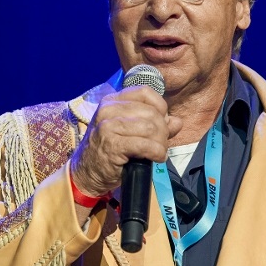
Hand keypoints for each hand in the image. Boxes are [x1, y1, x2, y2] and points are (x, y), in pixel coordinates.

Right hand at [69, 85, 180, 201]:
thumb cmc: (110, 151)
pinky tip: (156, 158)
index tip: (160, 124)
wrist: (87, 173)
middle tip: (159, 144)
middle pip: (151, 112)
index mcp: (112, 101)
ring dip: (161, 143)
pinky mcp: (112, 144)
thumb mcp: (130, 132)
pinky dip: (157, 153)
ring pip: (151, 128)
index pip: (145, 92)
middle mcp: (108, 109)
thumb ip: (155, 125)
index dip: (160, 108)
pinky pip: (146, 145)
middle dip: (162, 131)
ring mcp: (108, 126)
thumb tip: (177, 122)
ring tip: (156, 152)